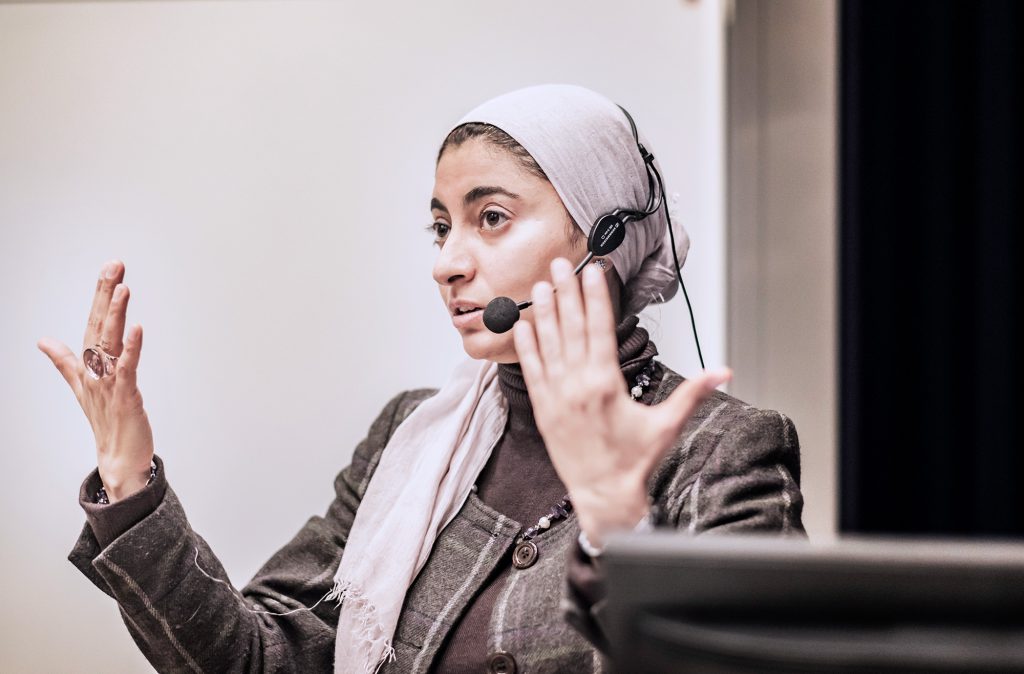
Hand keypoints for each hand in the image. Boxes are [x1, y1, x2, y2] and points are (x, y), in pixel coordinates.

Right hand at [38, 260, 154, 502]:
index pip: (94, 321)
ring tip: (122, 288)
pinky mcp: (126, 396)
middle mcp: (96, 370)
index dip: (102, 295)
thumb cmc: (106, 421)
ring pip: (111, 343)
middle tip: (114, 264)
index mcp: (89, 364)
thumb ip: (64, 361)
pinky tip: (137, 329)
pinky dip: (132, 349)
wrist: (118, 458)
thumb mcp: (82, 386)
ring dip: (116, 315)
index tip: (110, 268)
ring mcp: (109, 383)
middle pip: (100, 325)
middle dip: (107, 294)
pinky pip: (128, 369)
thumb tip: (42, 340)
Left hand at [513, 258, 729, 545]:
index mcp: (607, 383)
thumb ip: (693, 393)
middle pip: (571, 327)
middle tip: (561, 263)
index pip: (600, 328)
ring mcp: (557, 395)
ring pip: (548, 344)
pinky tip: (522, 324)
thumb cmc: (634, 462)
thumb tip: (723, 372)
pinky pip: (531, 370)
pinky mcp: (543, 409)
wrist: (604, 495)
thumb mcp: (667, 424)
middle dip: (567, 292)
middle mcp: (578, 384)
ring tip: (542, 285)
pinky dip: (526, 346)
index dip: (596, 296)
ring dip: (544, 312)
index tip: (593, 271)